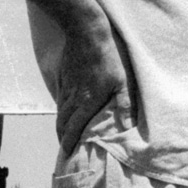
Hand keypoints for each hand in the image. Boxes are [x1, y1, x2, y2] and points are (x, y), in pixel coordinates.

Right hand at [56, 13, 129, 155]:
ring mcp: (66, 87)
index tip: (66, 155)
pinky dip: (60, 111)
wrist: (86, 33)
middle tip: (64, 150)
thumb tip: (128, 126)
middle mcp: (72, 98)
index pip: (73, 130)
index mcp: (86, 102)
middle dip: (62, 139)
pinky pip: (60, 99)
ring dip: (60, 127)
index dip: (69, 144)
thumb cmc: (107, 57)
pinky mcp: (64, 77)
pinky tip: (64, 112)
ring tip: (63, 135)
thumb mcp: (122, 81)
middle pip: (62, 125)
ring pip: (59, 113)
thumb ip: (124, 104)